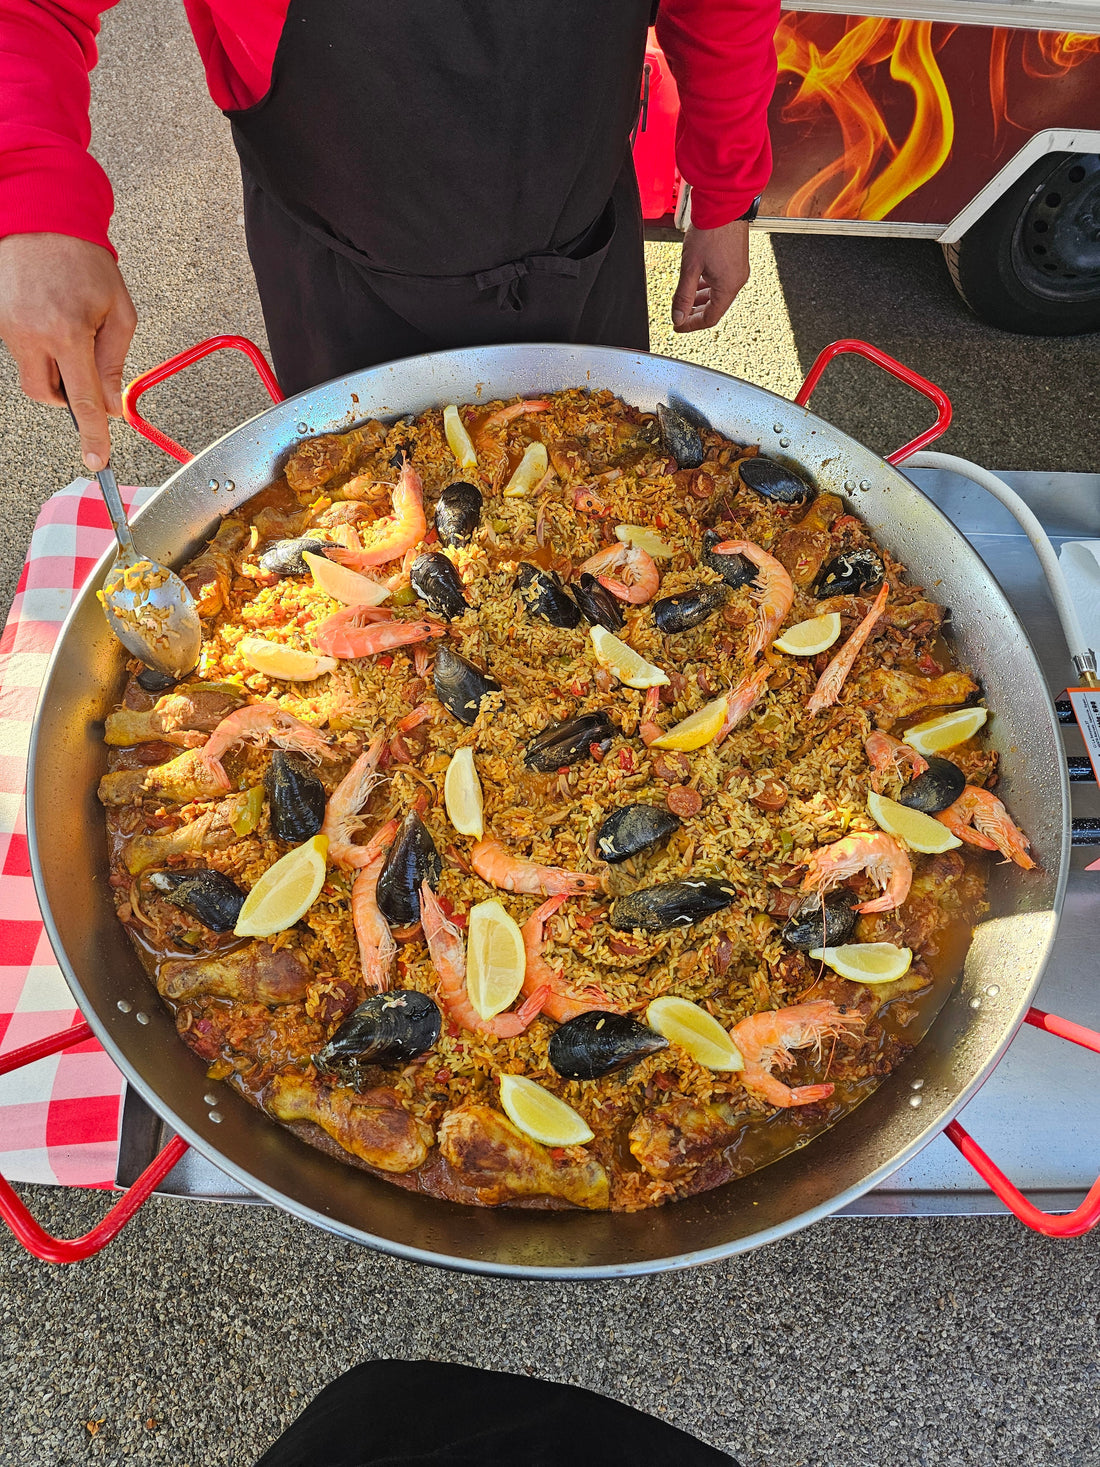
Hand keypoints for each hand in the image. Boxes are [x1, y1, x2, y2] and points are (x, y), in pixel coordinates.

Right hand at [0, 233, 136, 470]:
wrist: (42, 217)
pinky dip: (40, 346)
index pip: (83, 400)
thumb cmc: (85, 260)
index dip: (93, 435)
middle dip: (66, 396)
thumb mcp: (119, 311)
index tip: (97, 461)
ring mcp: (8, 328)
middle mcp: (32, 334)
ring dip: (53, 367)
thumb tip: (113, 405)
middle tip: (83, 372)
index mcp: (68, 332)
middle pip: (47, 395)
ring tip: (68, 329)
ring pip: (32, 374)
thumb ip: (116, 362)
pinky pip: (21, 351)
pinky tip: (49, 316)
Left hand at [670, 219, 749, 332]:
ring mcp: (738, 270)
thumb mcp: (690, 268)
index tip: (678, 325)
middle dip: (695, 312)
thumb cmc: (710, 231)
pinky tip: (696, 282)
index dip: (691, 325)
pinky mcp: (736, 260)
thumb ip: (683, 296)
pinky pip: (721, 281)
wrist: (723, 204)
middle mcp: (737, 281)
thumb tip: (678, 317)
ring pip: (717, 294)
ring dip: (700, 298)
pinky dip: (707, 285)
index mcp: (728, 287)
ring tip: (685, 300)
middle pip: (715, 307)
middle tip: (679, 315)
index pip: (710, 318)